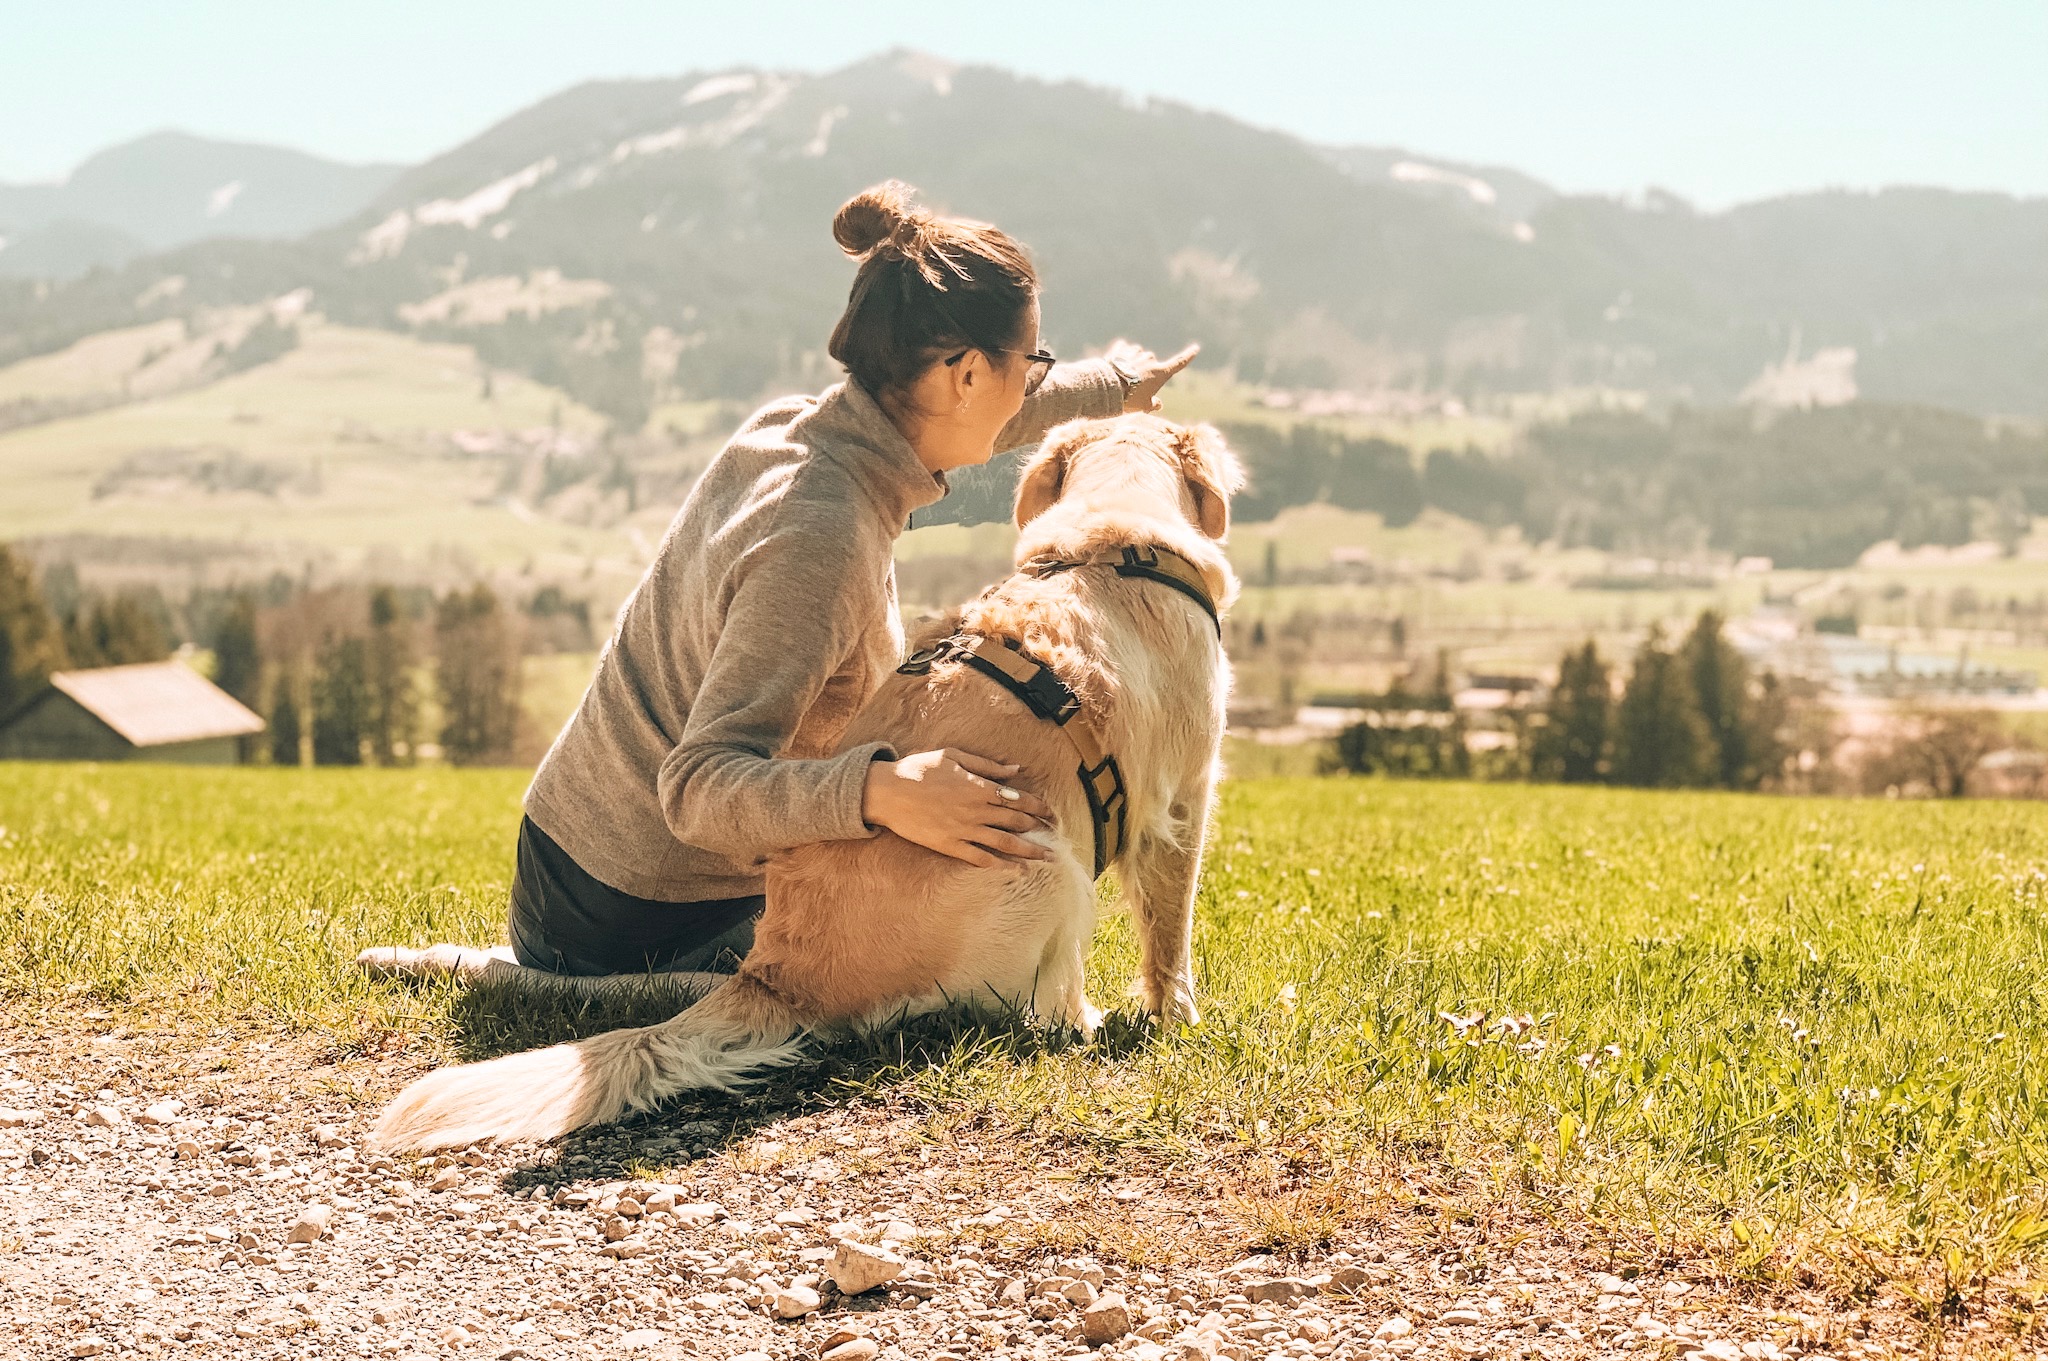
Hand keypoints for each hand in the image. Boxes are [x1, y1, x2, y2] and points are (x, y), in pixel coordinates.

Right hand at [862, 748, 1056, 867]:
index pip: (1019, 799)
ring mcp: (964, 830)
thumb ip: (987, 765)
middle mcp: (976, 810)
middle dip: (1039, 829)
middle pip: (1016, 822)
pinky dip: (1002, 866)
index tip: (1052, 814)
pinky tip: (1018, 871)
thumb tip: (1016, 769)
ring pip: (1005, 843)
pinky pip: (981, 858)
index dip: (1039, 807)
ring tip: (1047, 858)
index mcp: (979, 786)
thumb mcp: (954, 756)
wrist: (888, 792)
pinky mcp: (950, 846)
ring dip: (1029, 851)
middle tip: (1055, 836)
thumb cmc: (919, 768)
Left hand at [1108, 340, 1199, 412]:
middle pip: (1151, 363)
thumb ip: (1153, 404)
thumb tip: (1158, 404)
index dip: (1188, 356)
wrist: (1107, 389)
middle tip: (1132, 386)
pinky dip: (1120, 356)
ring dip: (1133, 363)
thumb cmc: (1128, 400)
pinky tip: (1114, 365)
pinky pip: (1124, 349)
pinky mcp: (1121, 348)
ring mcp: (1135, 352)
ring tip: (1122, 377)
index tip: (1196, 348)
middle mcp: (1150, 359)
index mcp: (1159, 372)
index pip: (1179, 363)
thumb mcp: (1143, 407)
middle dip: (1145, 372)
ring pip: (1137, 355)